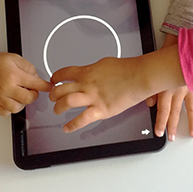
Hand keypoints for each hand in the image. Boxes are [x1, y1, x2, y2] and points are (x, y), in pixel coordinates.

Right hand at [0, 52, 51, 115]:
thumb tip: (37, 79)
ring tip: (18, 94)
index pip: (35, 84)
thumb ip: (29, 69)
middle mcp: (6, 88)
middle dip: (33, 94)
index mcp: (14, 75)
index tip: (48, 87)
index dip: (45, 86)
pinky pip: (6, 113)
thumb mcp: (16, 59)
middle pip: (29, 99)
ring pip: (17, 108)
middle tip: (30, 89)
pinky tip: (10, 99)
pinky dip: (10, 108)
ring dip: (21, 102)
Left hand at [50, 46, 184, 132]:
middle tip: (52, 98)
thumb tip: (92, 72)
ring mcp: (92, 97)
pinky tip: (67, 128)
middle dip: (53, 94)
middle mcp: (86, 84)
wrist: (139, 76)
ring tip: (57, 111)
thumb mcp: (105, 63)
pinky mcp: (101, 110)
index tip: (54, 80)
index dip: (56, 77)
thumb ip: (95, 70)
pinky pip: (81, 119)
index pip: (64, 73)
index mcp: (87, 71)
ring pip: (66, 102)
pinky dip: (72, 125)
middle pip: (60, 89)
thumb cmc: (128, 69)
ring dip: (58, 108)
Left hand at [146, 34, 192, 140]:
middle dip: (172, 126)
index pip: (162, 108)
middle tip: (171, 137)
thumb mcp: (156, 64)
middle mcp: (178, 88)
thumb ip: (152, 82)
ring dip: (192, 122)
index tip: (159, 131)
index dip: (160, 122)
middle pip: (174, 111)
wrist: (190, 40)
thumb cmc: (173, 48)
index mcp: (166, 85)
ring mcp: (191, 86)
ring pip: (191, 108)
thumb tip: (149, 100)